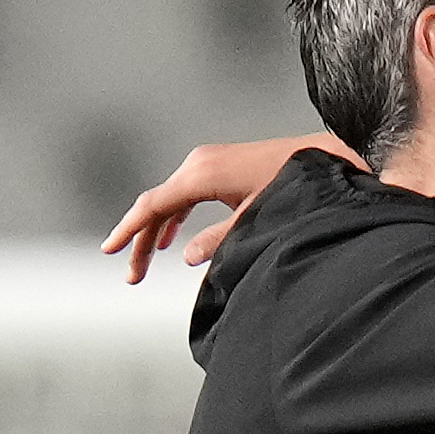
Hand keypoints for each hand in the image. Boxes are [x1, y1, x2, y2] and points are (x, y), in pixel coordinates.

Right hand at [100, 134, 364, 283]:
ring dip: (155, 232)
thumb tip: (188, 257)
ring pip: (169, 200)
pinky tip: (170, 239)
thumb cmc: (294, 186)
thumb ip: (220, 241)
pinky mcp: (219, 166)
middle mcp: (199, 163)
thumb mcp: (256, 220)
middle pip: (156, 204)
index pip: (153, 205)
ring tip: (144, 264)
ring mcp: (208, 162)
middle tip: (131, 275)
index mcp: (202, 174)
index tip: (110, 251)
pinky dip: (173, 217)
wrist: (323, 158)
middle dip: (140, 240)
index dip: (129, 230)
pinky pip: (185, 194)